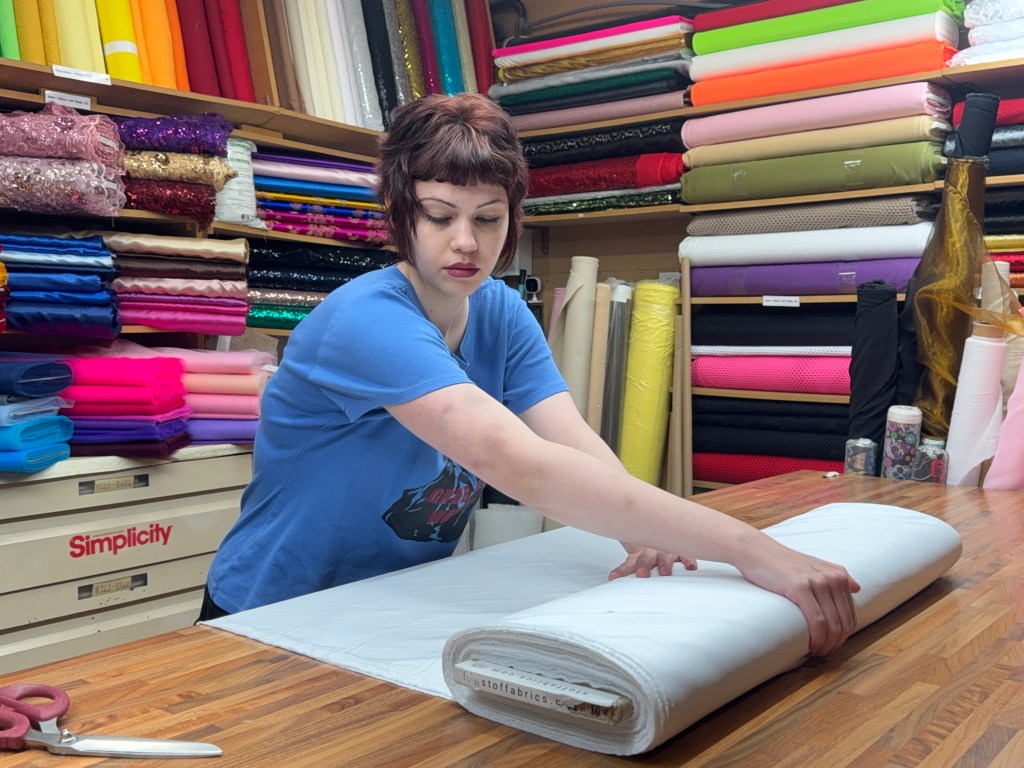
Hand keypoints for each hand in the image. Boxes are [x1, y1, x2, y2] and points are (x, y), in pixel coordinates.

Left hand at [608, 545, 697, 579]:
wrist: (660, 536)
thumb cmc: (647, 556)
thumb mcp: (635, 562)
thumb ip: (624, 571)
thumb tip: (611, 579)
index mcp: (638, 556)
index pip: (628, 564)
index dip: (622, 571)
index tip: (614, 578)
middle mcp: (651, 553)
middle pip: (646, 559)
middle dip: (643, 567)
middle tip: (641, 575)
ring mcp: (666, 552)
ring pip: (665, 557)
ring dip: (664, 565)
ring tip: (665, 573)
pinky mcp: (680, 552)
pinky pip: (685, 556)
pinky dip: (688, 561)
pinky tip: (691, 567)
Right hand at [737, 541, 860, 656]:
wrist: (756, 550)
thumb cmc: (782, 562)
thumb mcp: (814, 565)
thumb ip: (836, 575)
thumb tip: (857, 588)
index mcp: (838, 575)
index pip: (850, 616)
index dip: (842, 637)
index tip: (828, 645)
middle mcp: (832, 578)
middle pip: (844, 623)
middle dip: (835, 644)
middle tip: (822, 653)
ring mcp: (817, 582)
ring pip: (832, 625)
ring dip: (826, 646)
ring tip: (815, 653)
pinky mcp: (800, 587)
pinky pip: (817, 621)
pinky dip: (817, 639)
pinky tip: (810, 646)